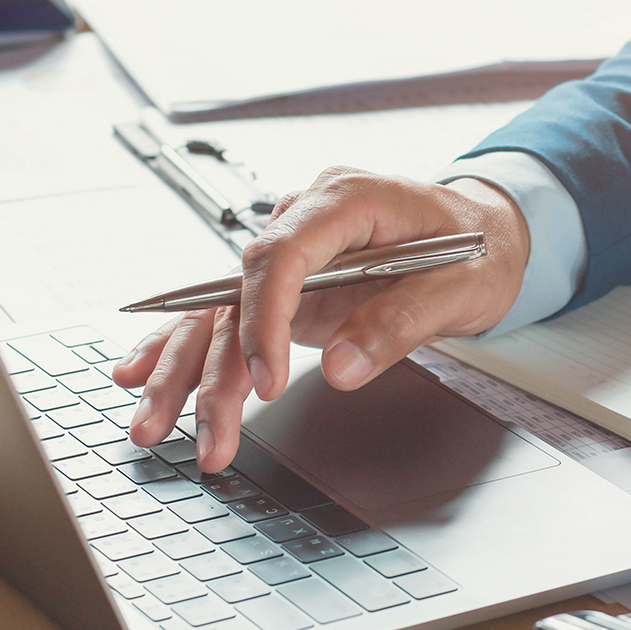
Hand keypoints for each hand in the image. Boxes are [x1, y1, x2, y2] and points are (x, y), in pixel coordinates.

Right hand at [111, 167, 529, 472]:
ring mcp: (292, 254)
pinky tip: (141, 374)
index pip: (281, 254)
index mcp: (347, 199)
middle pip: (236, 291)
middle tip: (199, 430)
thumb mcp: (462, 286)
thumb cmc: (479, 247)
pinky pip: (227, 315)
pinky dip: (186, 348)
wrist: (488, 231)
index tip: (265, 380)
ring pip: (220, 312)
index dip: (264, 318)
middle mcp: (306, 219)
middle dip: (208, 366)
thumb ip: (399, 322)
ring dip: (184, 371)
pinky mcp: (288, 286)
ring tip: (152, 426)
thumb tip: (339, 368)